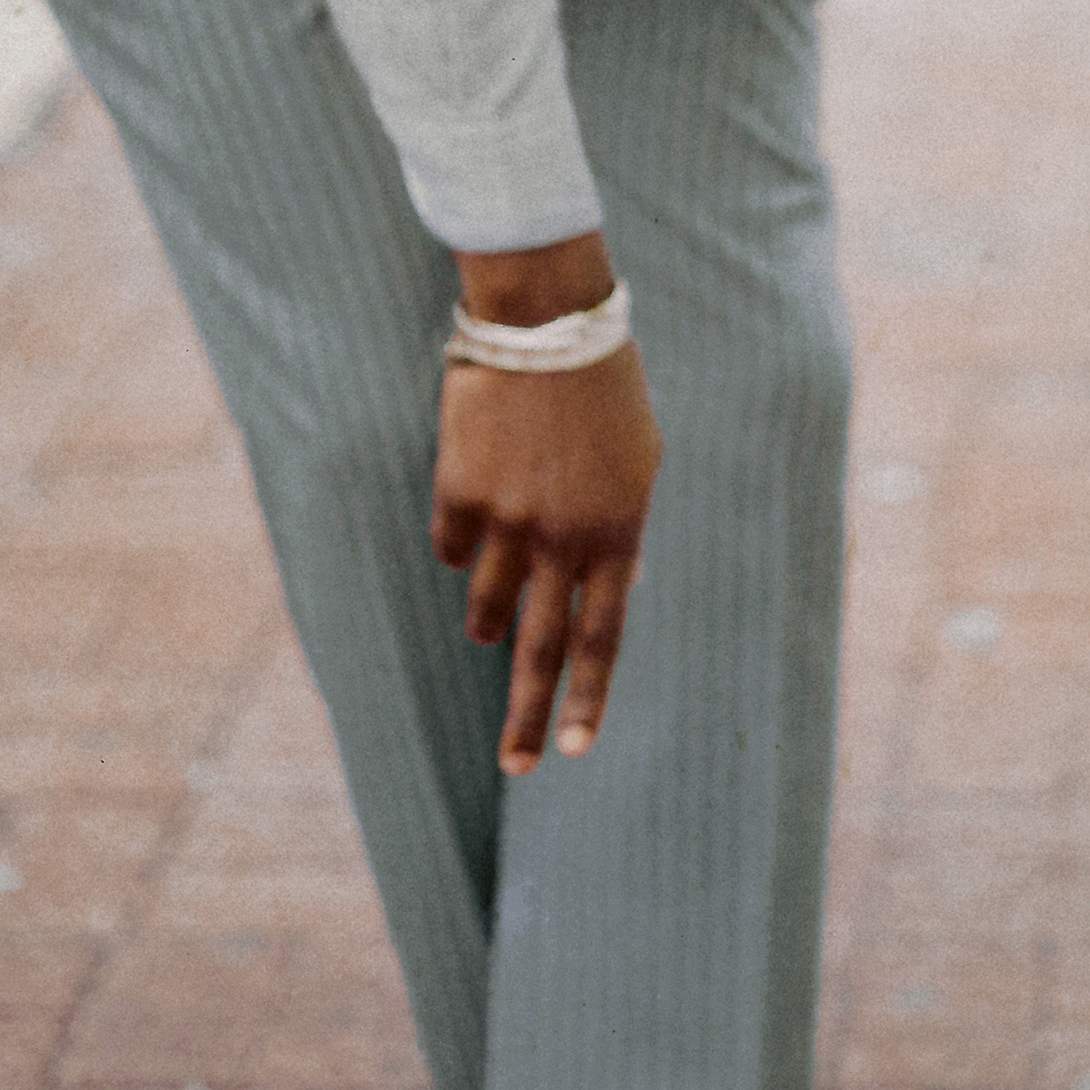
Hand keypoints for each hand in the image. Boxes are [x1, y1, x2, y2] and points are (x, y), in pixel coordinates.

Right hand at [432, 238, 662, 774]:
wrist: (545, 321)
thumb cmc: (605, 388)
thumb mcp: (639, 462)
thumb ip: (624, 532)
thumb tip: (618, 591)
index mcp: (617, 533)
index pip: (603, 639)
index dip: (588, 700)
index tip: (576, 751)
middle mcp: (561, 539)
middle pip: (538, 650)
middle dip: (527, 718)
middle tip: (517, 768)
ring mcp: (506, 520)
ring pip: (484, 606)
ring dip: (487, 618)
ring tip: (492, 609)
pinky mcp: (458, 493)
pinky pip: (450, 549)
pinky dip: (460, 545)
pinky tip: (475, 506)